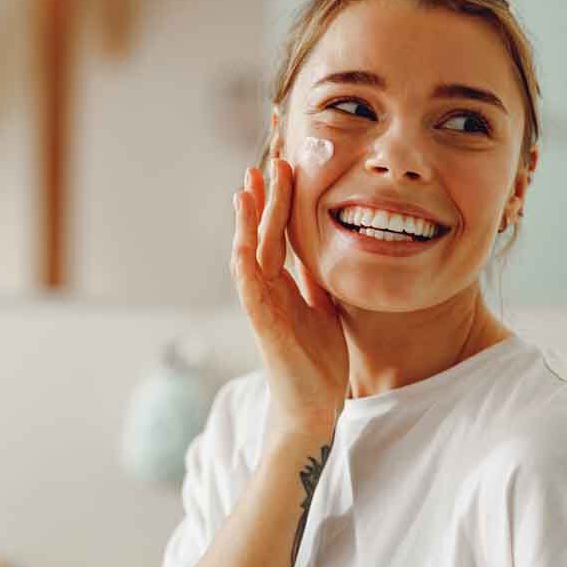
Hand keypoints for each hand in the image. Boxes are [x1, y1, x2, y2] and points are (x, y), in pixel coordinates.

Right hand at [230, 158, 348, 445]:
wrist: (314, 405)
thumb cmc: (317, 360)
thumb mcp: (324, 309)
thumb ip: (316, 282)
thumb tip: (320, 255)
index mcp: (284, 284)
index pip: (279, 234)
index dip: (280, 202)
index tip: (285, 168)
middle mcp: (269, 290)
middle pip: (263, 235)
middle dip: (265, 198)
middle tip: (268, 161)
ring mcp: (262, 305)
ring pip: (250, 254)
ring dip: (248, 222)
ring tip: (248, 188)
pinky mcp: (263, 325)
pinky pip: (249, 289)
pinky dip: (244, 263)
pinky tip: (242, 241)